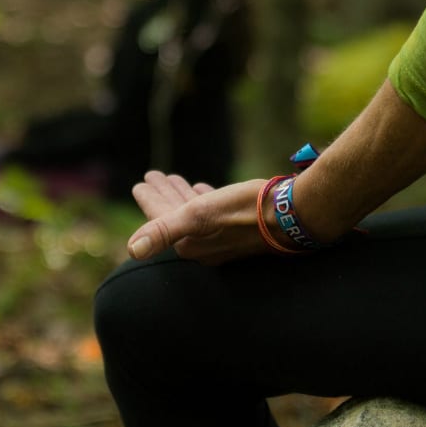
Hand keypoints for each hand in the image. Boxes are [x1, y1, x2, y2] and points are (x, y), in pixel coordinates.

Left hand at [127, 171, 271, 264]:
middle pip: (176, 217)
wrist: (293, 213)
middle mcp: (206, 246)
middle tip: (152, 176)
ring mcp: (225, 238)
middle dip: (163, 196)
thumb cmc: (245, 211)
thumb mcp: (199, 215)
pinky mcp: (242, 229)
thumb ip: (164, 231)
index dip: (149, 200)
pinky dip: (205, 200)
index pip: (161, 220)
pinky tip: (205, 189)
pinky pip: (215, 213)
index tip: (140, 183)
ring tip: (174, 179)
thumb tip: (132, 250)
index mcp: (191, 244)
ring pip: (195, 213)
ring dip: (181, 196)